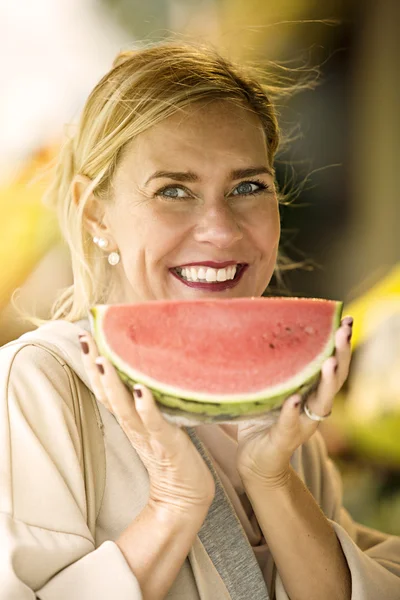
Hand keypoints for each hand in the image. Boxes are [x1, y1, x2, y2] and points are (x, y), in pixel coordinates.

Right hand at [79, 333, 214, 516]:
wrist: (185, 497)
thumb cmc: (173, 454)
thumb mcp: (156, 422)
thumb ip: (149, 401)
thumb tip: (148, 370)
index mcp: (130, 418)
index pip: (105, 387)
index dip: (93, 363)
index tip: (85, 335)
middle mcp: (134, 424)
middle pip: (107, 393)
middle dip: (94, 365)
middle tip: (84, 338)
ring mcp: (149, 434)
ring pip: (124, 407)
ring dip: (113, 383)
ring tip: (103, 359)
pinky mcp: (167, 444)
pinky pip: (154, 423)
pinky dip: (146, 407)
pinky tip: (141, 390)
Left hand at [236, 317, 352, 486]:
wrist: (254, 461)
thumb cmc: (262, 419)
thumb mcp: (269, 387)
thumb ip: (272, 365)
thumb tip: (257, 324)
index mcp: (312, 392)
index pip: (333, 364)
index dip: (341, 344)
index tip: (346, 320)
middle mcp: (313, 408)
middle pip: (336, 379)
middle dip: (342, 354)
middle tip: (344, 332)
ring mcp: (302, 425)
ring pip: (321, 402)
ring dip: (327, 381)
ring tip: (329, 362)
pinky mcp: (284, 440)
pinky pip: (289, 424)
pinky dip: (292, 412)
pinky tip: (292, 400)